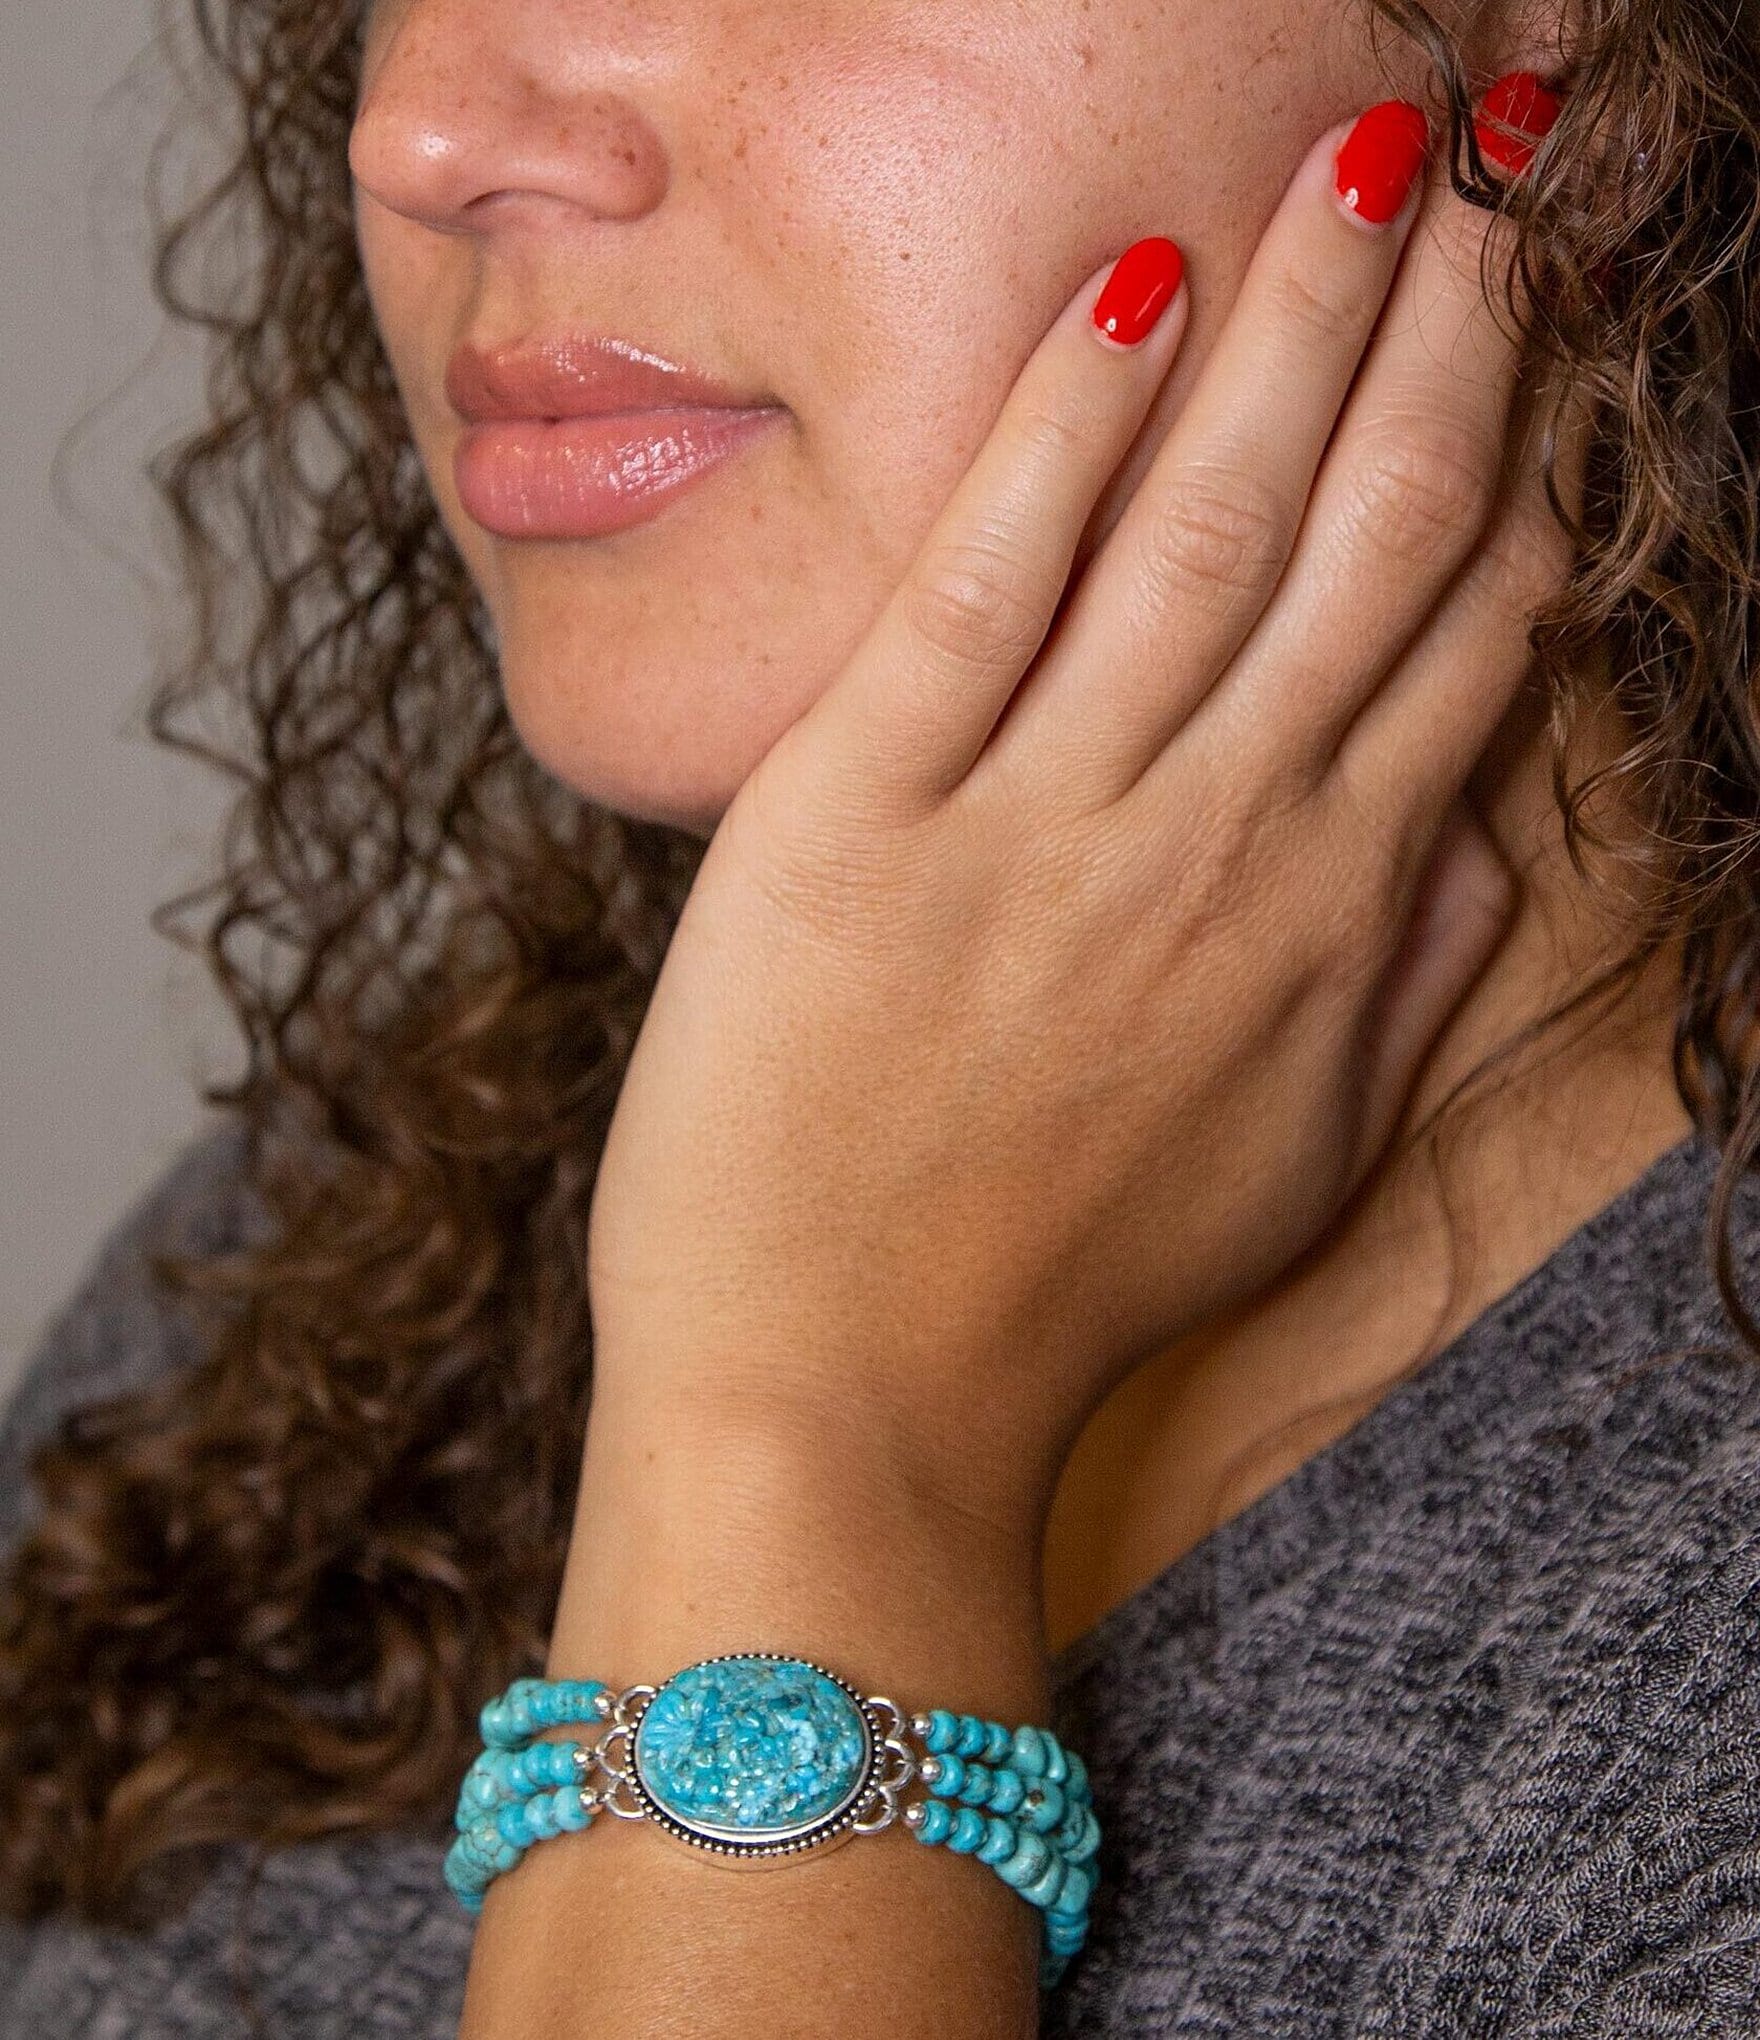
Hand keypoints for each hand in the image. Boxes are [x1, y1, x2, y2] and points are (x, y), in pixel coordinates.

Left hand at [584, 101, 1586, 1540]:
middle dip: (1443, 335)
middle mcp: (1216, 843)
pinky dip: (1064, 425)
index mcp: (1321, 920)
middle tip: (1483, 168)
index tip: (1542, 332)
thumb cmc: (1056, 1287)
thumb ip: (1401, 995)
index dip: (1517, 464)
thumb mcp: (1284, 1167)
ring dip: (1300, 320)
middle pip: (1367, 538)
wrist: (846, 1393)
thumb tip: (1481, 842)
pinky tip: (1132, 285)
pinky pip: (987, 583)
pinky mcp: (860, 813)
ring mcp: (1042, 820)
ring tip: (1359, 156)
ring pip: (1211, 523)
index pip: (1461, 639)